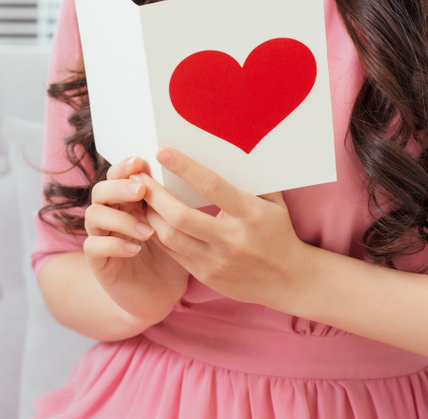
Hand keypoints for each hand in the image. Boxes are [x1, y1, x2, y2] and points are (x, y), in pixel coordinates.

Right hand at [84, 156, 189, 325]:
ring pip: (94, 215)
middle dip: (119, 187)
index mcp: (129, 201)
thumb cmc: (176, 255)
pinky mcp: (99, 262)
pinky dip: (114, 245)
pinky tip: (135, 248)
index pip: (118, 174)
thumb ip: (182, 202)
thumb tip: (202, 172)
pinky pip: (93, 246)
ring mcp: (101, 237)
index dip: (125, 166)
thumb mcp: (183, 226)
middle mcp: (111, 215)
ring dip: (120, 218)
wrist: (162, 294)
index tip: (142, 161)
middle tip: (141, 191)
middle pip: (100, 190)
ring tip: (148, 229)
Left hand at [138, 147, 310, 309]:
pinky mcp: (207, 276)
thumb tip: (230, 148)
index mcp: (250, 214)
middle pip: (180, 215)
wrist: (290, 280)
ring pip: (170, 237)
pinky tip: (148, 220)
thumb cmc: (279, 232)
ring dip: (149, 215)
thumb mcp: (273, 202)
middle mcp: (232, 239)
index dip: (185, 168)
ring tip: (138, 198)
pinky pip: (173, 254)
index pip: (212, 186)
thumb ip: (250, 179)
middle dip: (153, 194)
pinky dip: (158, 235)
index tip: (163, 152)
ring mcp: (217, 261)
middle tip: (137, 177)